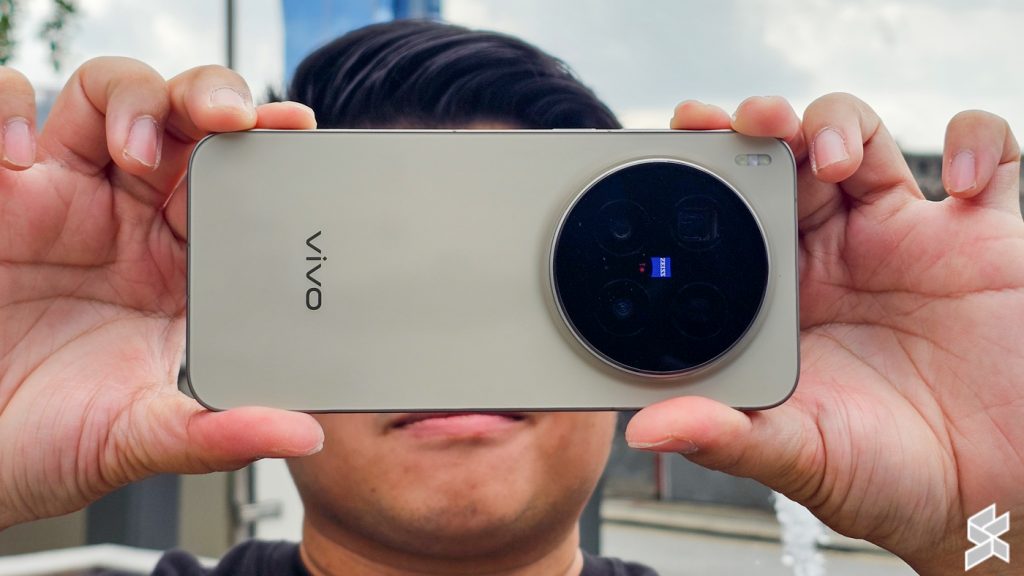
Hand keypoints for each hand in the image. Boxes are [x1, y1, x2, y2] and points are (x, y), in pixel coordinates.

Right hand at [0, 58, 323, 528]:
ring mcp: (65, 197)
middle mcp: (133, 218)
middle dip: (214, 99)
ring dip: (135, 99)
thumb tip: (303, 434)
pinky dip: (7, 110)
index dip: (268, 146)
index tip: (295, 131)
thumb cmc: (54, 439)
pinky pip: (2, 113)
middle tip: (232, 120)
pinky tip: (20, 158)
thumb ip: (217, 434)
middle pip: (187, 120)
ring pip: (111, 97)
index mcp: (186, 264)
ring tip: (138, 150)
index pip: (240, 180)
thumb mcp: (141, 438)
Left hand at [626, 94, 1022, 573]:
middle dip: (762, 124)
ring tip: (831, 158)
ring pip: (863, 140)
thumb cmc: (886, 477)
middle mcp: (835, 255)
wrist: (986, 499)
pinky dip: (980, 146)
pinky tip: (964, 187)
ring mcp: (906, 239)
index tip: (679, 139)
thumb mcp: (799, 456)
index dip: (705, 168)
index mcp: (779, 294)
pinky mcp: (982, 237)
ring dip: (840, 125)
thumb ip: (727, 437)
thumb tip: (644, 430)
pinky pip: (991, 163)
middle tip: (747, 123)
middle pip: (787, 156)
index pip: (730, 209)